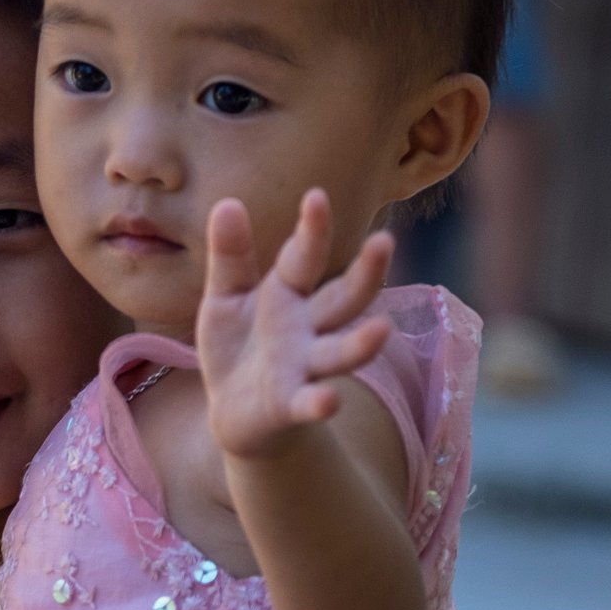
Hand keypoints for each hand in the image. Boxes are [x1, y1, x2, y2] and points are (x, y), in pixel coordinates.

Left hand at [196, 189, 392, 459]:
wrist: (234, 412)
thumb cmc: (237, 345)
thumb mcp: (226, 296)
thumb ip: (230, 256)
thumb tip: (228, 202)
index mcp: (290, 293)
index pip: (306, 257)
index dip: (313, 230)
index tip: (316, 196)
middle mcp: (308, 328)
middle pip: (344, 299)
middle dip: (366, 273)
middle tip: (385, 241)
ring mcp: (303, 368)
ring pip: (340, 353)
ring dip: (361, 344)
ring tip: (383, 329)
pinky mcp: (289, 404)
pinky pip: (308, 403)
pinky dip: (319, 403)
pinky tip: (329, 402)